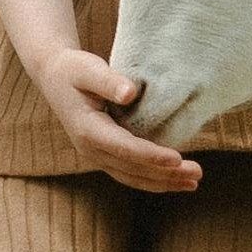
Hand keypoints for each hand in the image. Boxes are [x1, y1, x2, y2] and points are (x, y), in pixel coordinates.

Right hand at [31, 45, 202, 192]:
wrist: (54, 77)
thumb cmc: (73, 69)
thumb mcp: (88, 68)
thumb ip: (109, 80)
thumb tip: (130, 94)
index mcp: (87, 129)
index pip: (124, 148)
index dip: (151, 156)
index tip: (177, 159)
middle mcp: (90, 149)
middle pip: (132, 169)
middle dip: (165, 174)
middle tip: (197, 173)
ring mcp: (96, 155)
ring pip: (132, 177)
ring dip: (163, 182)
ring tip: (192, 183)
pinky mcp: (103, 154)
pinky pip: (129, 174)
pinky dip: (152, 179)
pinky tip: (173, 180)